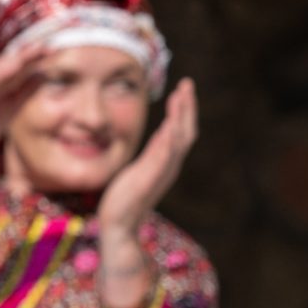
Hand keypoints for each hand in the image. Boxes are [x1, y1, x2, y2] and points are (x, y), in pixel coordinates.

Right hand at [0, 47, 50, 203]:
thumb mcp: (10, 108)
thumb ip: (25, 90)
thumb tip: (44, 73)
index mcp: (0, 79)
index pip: (24, 63)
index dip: (42, 53)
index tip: (61, 43)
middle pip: (18, 59)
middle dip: (37, 48)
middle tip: (59, 34)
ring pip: (6, 66)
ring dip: (25, 55)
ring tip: (44, 46)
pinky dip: (5, 71)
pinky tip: (18, 65)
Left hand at [98, 80, 197, 231]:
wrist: (120, 224)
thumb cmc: (127, 198)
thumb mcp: (141, 168)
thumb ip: (154, 153)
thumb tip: (161, 135)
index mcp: (166, 162)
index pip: (180, 132)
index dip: (182, 110)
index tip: (181, 90)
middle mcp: (168, 166)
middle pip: (185, 132)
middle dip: (186, 107)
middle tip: (187, 83)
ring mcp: (161, 172)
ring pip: (177, 140)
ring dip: (180, 117)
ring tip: (180, 95)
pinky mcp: (149, 179)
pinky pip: (163, 157)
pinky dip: (169, 141)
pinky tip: (169, 125)